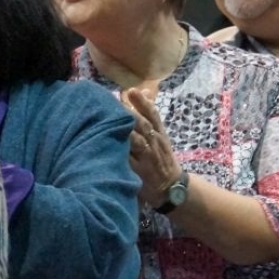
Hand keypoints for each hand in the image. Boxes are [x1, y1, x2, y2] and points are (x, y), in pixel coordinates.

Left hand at [119, 89, 180, 206]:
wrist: (172, 188)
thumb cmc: (162, 158)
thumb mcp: (160, 136)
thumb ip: (149, 115)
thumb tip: (142, 90)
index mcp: (160, 133)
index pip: (153, 115)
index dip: (143, 102)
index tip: (131, 90)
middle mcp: (155, 144)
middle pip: (143, 125)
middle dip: (130, 113)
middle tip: (115, 102)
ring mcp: (147, 158)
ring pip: (136, 142)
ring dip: (124, 131)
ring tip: (109, 120)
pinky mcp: (139, 172)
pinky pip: (128, 161)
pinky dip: (118, 153)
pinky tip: (106, 144)